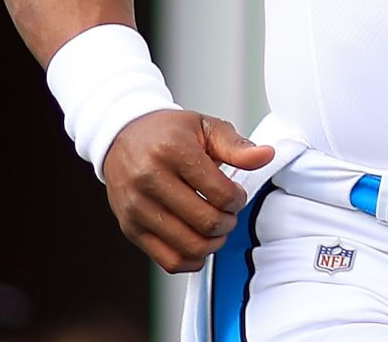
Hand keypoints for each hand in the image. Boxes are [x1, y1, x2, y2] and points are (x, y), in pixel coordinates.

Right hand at [101, 110, 274, 272]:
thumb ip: (237, 146)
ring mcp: (137, 208)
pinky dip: (191, 260)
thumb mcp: (205, 126)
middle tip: (229, 212)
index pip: (220, 193)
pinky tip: (199, 243)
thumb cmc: (167, 133)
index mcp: (172, 152)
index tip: (237, 195)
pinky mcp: (130, 228)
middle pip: (206, 222)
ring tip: (216, 227)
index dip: (238, 199)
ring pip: (189, 246)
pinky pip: (168, 260)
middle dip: (228, 222)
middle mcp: (149, 180)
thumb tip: (265, 156)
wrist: (122, 137)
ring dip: (213, 243)